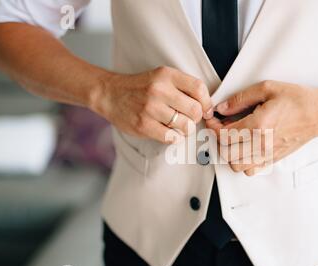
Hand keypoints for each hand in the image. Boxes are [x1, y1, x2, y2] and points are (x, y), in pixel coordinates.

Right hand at [90, 66, 211, 143]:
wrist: (110, 94)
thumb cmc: (140, 87)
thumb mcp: (161, 77)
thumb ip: (182, 87)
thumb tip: (206, 107)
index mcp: (167, 75)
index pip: (199, 88)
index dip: (207, 102)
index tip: (206, 110)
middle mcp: (159, 90)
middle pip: (195, 110)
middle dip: (196, 118)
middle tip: (189, 118)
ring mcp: (150, 108)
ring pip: (185, 126)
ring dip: (185, 129)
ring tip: (177, 126)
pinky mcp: (143, 125)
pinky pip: (171, 138)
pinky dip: (173, 138)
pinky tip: (168, 132)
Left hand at [206, 81, 317, 175]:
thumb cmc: (298, 100)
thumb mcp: (267, 89)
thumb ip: (241, 99)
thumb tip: (222, 107)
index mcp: (259, 124)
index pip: (224, 134)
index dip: (213, 127)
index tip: (213, 120)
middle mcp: (262, 143)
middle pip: (226, 153)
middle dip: (218, 140)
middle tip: (220, 129)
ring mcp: (268, 154)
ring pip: (236, 165)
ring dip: (229, 154)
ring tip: (232, 140)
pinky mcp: (273, 159)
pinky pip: (250, 170)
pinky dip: (243, 163)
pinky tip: (245, 150)